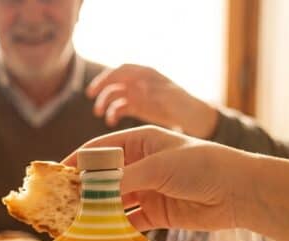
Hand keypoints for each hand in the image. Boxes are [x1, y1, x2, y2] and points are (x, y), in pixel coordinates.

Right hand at [63, 126, 256, 230]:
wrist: (239, 191)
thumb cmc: (203, 165)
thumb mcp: (159, 166)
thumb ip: (124, 179)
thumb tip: (92, 190)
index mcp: (141, 141)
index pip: (100, 149)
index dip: (78, 161)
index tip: (57, 175)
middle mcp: (141, 164)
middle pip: (103, 177)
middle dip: (83, 190)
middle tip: (62, 204)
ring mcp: (148, 189)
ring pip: (113, 201)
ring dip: (97, 211)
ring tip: (76, 223)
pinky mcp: (157, 213)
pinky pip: (129, 220)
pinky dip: (115, 228)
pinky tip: (101, 235)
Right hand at [86, 64, 218, 137]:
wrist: (196, 120)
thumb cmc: (187, 107)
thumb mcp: (172, 99)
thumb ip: (154, 93)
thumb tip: (138, 88)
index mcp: (148, 74)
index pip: (122, 70)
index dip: (107, 77)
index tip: (95, 89)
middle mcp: (140, 82)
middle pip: (115, 81)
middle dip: (102, 89)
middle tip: (91, 100)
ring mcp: (138, 95)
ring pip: (115, 94)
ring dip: (105, 103)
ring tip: (100, 115)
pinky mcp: (138, 107)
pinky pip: (120, 107)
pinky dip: (113, 113)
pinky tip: (111, 122)